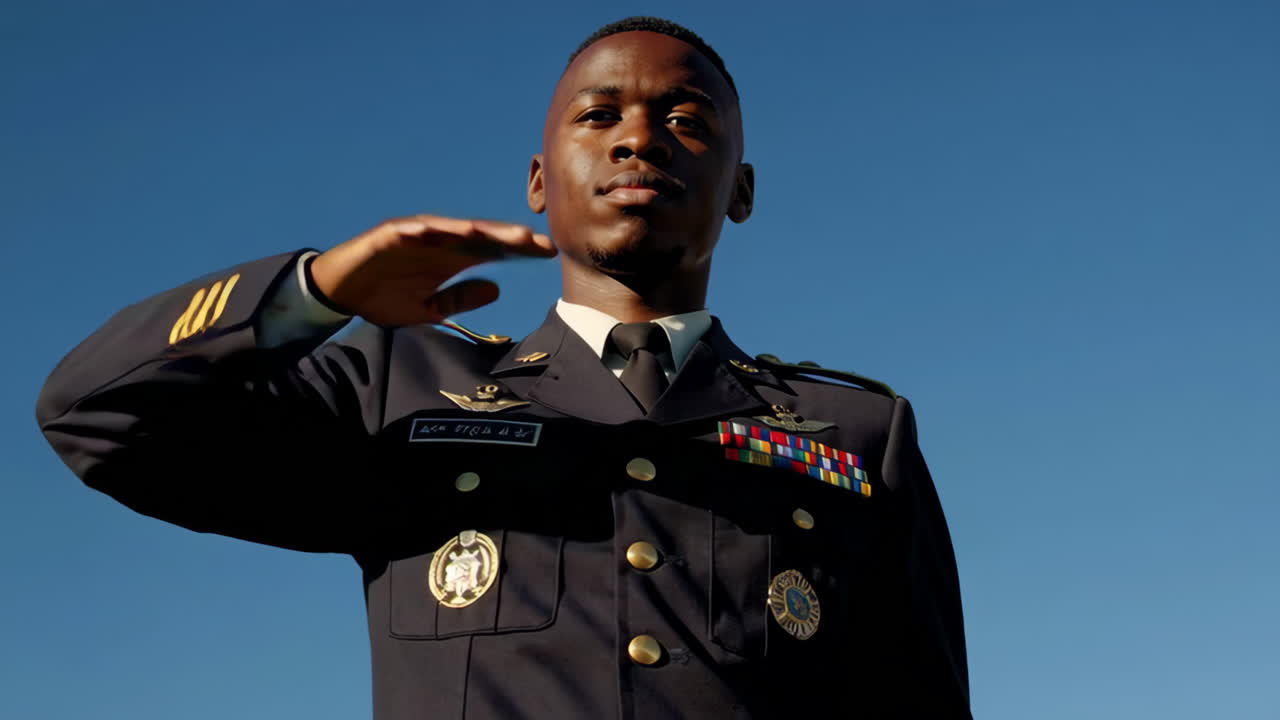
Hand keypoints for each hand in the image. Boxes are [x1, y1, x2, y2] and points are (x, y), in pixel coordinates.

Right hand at [309, 215, 555, 325]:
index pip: (492, 251)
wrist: (340, 294)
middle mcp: (437, 242)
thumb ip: (459, 299)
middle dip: (505, 238)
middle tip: (534, 242)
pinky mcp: (387, 235)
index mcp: (450, 258)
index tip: (548, 253)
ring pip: (449, 229)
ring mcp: (413, 235)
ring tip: (497, 234)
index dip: (518, 251)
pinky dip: (423, 229)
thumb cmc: (384, 298)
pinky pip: (408, 230)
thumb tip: (496, 290)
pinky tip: (441, 231)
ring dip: (472, 230)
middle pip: (478, 236)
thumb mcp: (428, 309)